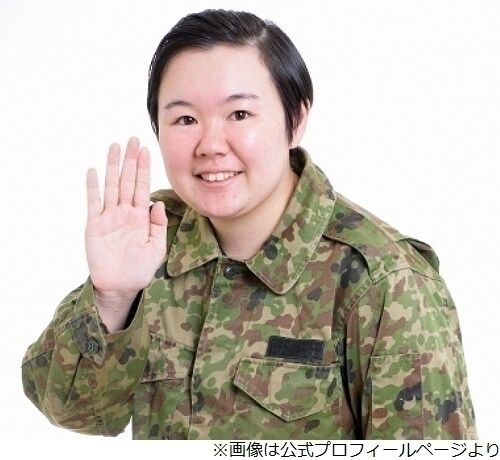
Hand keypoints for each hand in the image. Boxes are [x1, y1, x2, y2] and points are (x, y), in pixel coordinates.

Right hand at [85, 137, 166, 303]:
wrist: (121, 285)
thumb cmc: (140, 268)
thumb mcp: (156, 247)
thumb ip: (158, 225)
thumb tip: (157, 202)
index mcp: (141, 216)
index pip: (142, 186)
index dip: (144, 168)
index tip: (146, 150)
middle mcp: (125, 212)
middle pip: (127, 180)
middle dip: (130, 160)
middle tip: (132, 139)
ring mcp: (109, 217)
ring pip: (111, 186)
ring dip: (112, 167)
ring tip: (114, 147)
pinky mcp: (94, 225)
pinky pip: (93, 202)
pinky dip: (93, 187)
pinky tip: (93, 171)